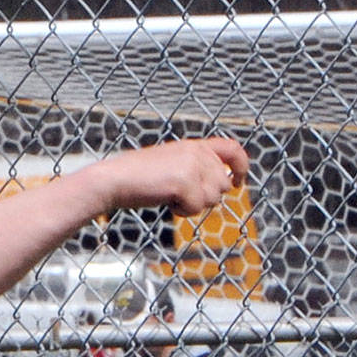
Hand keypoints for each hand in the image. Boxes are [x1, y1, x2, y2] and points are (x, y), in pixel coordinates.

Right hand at [101, 137, 248, 216]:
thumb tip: (225, 184)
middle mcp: (197, 152)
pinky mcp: (185, 182)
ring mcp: (192, 166)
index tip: (237, 182)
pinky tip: (165, 201)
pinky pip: (196, 208)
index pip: (233, 149)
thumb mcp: (173, 164)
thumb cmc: (139, 177)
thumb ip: (198, 168)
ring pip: (212, 199)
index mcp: (194, 145)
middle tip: (179, 195)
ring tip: (169, 195)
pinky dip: (182, 211)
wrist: (115, 179)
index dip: (242, 166)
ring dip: (193, 204)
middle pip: (222, 185)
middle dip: (205, 197)